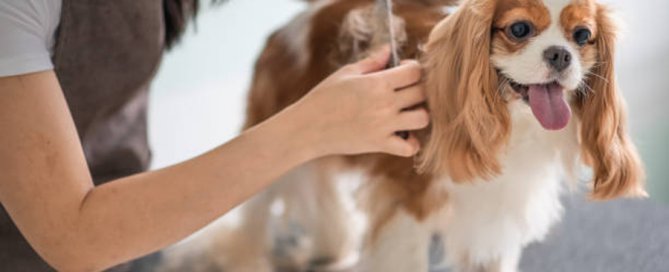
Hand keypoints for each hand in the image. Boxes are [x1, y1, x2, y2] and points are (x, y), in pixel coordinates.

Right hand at [287, 46, 428, 156]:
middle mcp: (385, 104)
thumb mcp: (346, 74)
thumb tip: (389, 50)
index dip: (413, 68)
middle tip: (406, 92)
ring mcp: (384, 126)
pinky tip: (402, 135)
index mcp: (377, 83)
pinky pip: (409, 147)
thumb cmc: (324, 97)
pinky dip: (411, 143)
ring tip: (407, 113)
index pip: (414, 71)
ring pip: (422, 119)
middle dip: (418, 89)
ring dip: (419, 114)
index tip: (403, 71)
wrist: (308, 127)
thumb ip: (371, 62)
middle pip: (422, 93)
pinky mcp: (380, 144)